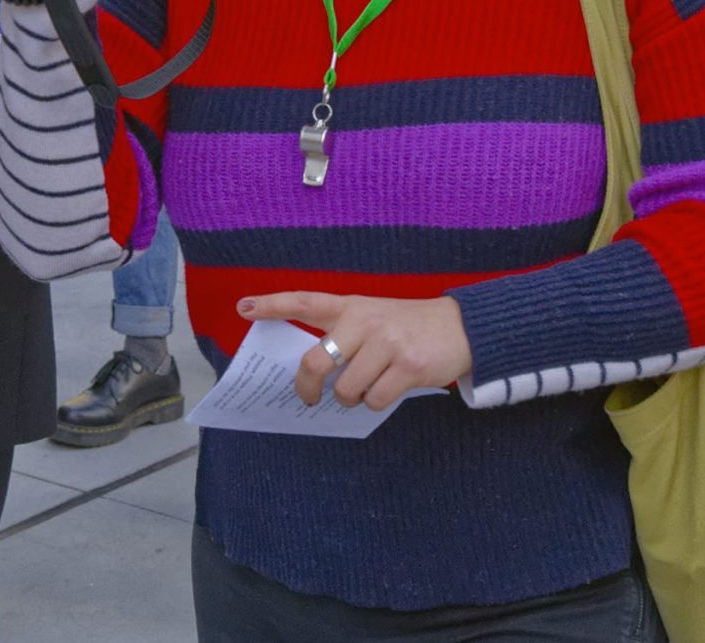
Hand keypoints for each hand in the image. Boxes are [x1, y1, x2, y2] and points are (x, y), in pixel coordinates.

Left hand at [237, 291, 473, 410]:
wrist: (460, 328)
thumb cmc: (407, 328)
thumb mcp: (373, 318)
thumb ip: (345, 335)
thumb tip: (314, 376)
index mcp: (352, 306)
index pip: (305, 302)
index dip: (273, 305)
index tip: (244, 307)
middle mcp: (365, 321)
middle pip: (316, 362)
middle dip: (307, 388)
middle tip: (309, 398)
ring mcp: (386, 344)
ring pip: (346, 390)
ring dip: (351, 398)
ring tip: (367, 387)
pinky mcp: (407, 366)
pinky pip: (374, 400)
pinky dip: (376, 402)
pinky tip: (389, 388)